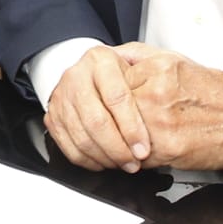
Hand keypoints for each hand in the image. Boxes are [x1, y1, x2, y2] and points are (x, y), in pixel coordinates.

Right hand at [44, 44, 152, 172]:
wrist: (94, 73)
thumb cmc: (125, 74)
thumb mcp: (144, 64)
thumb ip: (155, 77)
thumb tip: (169, 101)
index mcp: (100, 60)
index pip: (117, 98)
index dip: (132, 128)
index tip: (144, 148)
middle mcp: (76, 76)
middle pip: (96, 121)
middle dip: (118, 148)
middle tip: (134, 162)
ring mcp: (62, 96)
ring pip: (81, 137)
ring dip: (105, 158)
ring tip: (123, 163)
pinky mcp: (53, 117)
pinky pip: (68, 147)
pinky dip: (88, 161)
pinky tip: (104, 162)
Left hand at [116, 42, 222, 169]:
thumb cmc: (215, 93)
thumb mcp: (178, 60)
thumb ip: (140, 56)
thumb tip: (112, 59)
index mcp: (156, 70)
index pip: (111, 83)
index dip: (109, 95)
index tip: (110, 101)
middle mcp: (155, 94)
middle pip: (112, 109)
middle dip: (113, 119)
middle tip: (119, 122)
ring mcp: (160, 122)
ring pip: (120, 134)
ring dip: (121, 140)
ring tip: (132, 138)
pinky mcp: (167, 148)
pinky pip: (136, 155)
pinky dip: (137, 157)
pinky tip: (148, 149)